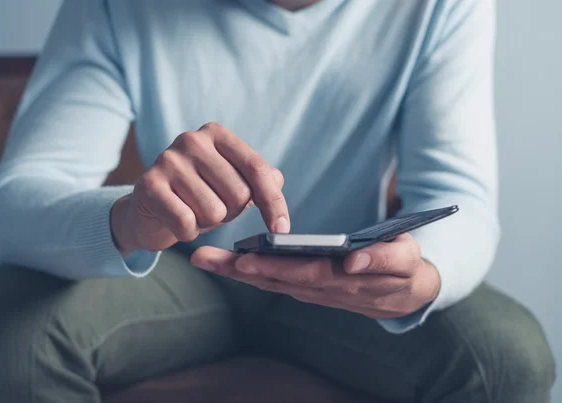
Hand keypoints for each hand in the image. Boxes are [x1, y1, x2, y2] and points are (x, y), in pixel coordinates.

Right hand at [111, 122, 288, 255]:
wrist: (150, 211)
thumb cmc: (199, 196)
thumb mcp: (233, 184)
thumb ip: (259, 180)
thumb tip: (277, 180)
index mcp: (217, 135)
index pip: (256, 169)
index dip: (273, 202)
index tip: (281, 230)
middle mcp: (192, 140)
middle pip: (238, 194)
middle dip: (230, 213)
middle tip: (212, 208)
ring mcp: (168, 160)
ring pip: (214, 212)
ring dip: (207, 224)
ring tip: (192, 213)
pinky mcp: (148, 185)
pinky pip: (186, 222)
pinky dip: (187, 232)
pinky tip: (177, 222)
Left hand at [191, 233, 440, 318]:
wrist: (406, 293)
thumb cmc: (404, 269)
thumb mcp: (405, 260)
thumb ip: (382, 259)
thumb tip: (351, 260)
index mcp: (343, 279)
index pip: (303, 273)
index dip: (273, 268)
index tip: (244, 259)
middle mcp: (322, 288)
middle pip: (275, 279)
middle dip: (239, 269)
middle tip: (205, 258)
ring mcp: (313, 290)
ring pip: (270, 282)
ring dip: (236, 272)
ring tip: (204, 259)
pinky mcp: (308, 286)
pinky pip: (275, 282)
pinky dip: (249, 274)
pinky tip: (226, 264)